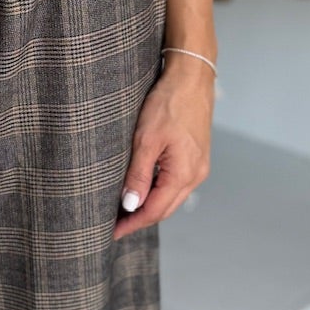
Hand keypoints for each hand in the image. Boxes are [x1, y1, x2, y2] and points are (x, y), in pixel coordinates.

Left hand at [113, 56, 213, 239]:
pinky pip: (176, 183)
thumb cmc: (168, 104)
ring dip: (149, 206)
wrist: (192, 78)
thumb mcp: (146, 140)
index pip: (155, 210)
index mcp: (184, 173)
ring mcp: (198, 166)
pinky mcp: (196, 157)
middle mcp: (196, 175)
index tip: (111, 232)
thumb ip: (138, 175)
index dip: (132, 223)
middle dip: (140, 218)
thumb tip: (130, 205)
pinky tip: (142, 189)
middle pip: (165, 208)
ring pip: (171, 197)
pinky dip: (158, 191)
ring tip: (123, 210)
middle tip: (114, 225)